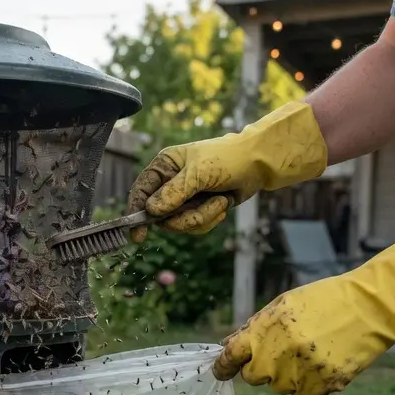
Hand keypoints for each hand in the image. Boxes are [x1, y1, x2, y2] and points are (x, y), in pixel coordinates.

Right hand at [126, 101, 327, 242]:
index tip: (138, 235)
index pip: (141, 191)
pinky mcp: (198, 209)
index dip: (136, 212)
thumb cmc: (227, 159)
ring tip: (219, 201)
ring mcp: (184, 198)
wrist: (258, 164)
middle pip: (160, 216)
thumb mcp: (199, 173)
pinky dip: (210, 219)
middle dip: (184, 217)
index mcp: (165, 166)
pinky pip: (194, 227)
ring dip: (202, 217)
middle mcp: (170, 183)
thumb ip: (174, 192)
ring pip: (179, 224)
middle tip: (201, 207)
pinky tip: (222, 205)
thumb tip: (151, 210)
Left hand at [212, 221, 394, 394]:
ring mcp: (301, 370)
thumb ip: (257, 328)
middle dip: (263, 369)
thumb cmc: (326, 301)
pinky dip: (311, 389)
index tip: (220, 372)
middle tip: (284, 354)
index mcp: (265, 328)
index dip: (223, 367)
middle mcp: (278, 352)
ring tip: (312, 354)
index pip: (231, 356)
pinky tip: (323, 369)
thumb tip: (230, 348)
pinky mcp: (324, 383)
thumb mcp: (284, 304)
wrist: (371, 306)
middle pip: (254, 378)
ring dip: (290, 377)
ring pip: (280, 388)